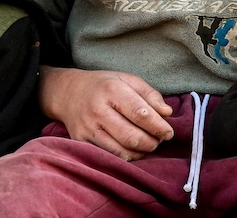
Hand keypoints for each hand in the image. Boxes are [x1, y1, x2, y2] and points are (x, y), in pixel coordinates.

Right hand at [38, 66, 173, 159]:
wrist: (67, 92)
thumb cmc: (103, 85)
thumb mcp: (126, 79)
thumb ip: (149, 94)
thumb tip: (167, 113)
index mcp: (112, 89)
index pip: (140, 113)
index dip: (158, 126)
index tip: (168, 132)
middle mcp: (98, 109)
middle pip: (132, 137)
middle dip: (152, 142)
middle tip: (159, 140)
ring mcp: (88, 127)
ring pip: (121, 151)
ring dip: (141, 152)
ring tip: (147, 144)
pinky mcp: (81, 140)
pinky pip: (109, 156)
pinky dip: (126, 156)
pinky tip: (132, 149)